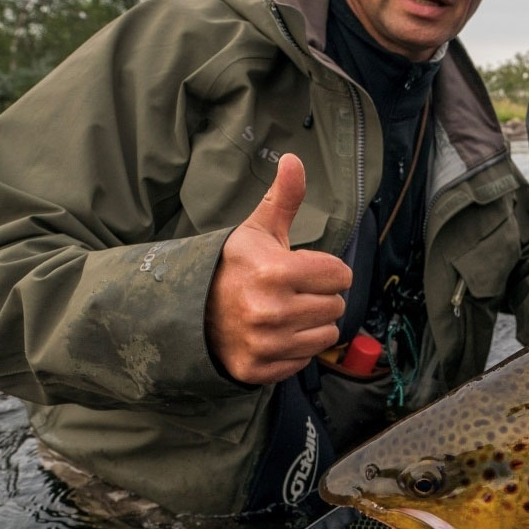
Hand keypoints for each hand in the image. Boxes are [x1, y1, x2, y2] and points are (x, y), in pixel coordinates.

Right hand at [205, 153, 353, 384]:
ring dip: (310, 324)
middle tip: (290, 292)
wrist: (187, 307)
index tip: (302, 269)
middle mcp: (271, 311)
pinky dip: (293, 350)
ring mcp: (264, 344)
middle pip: (336, 306)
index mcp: (276, 272)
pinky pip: (303, 361)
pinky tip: (273, 335)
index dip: (325, 269)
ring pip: (325, 336)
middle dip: (318, 296)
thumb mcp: (257, 229)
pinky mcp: (257, 370)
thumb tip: (294, 159)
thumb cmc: (231, 266)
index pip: (341, 276)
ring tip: (284, 313)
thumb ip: (284, 197)